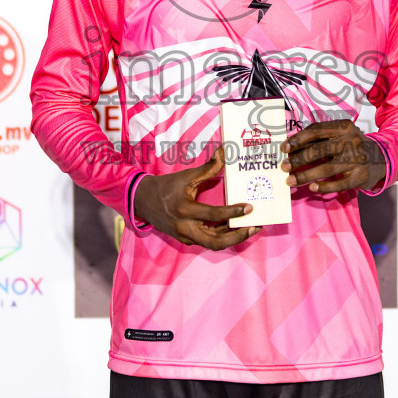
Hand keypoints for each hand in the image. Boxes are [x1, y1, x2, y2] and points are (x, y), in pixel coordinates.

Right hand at [132, 143, 259, 249]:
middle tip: (255, 227)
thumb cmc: (165, 187)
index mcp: (185, 210)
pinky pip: (207, 241)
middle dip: (238, 236)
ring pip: (213, 244)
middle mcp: (185, 228)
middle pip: (216, 241)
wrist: (142, 200)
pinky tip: (234, 228)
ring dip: (233, 238)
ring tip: (249, 228)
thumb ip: (208, 168)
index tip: (249, 208)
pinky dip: (222, 236)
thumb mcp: (186, 176)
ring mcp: (185, 236)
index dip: (233, 212)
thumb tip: (225, 153)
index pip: (214, 216)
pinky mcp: (185, 240)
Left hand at [281, 119, 385, 194]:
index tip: (284, 148)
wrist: (381, 159)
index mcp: (344, 126)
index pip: (317, 130)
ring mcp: (358, 159)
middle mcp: (352, 140)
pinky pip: (340, 184)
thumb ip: (319, 140)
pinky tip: (312, 187)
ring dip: (306, 176)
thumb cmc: (351, 147)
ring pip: (327, 168)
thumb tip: (290, 148)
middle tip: (284, 167)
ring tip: (291, 181)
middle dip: (298, 159)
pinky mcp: (362, 176)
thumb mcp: (339, 136)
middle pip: (320, 150)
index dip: (298, 139)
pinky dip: (325, 186)